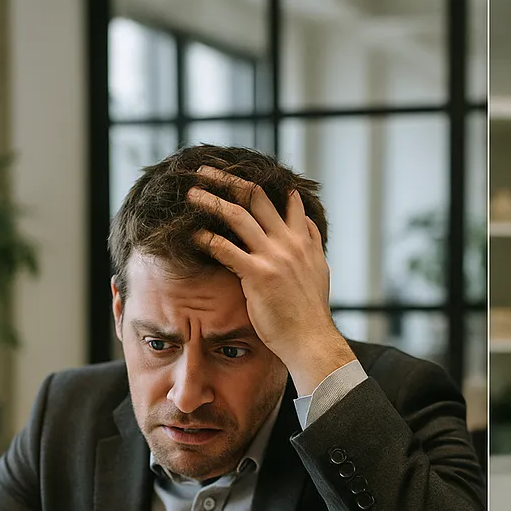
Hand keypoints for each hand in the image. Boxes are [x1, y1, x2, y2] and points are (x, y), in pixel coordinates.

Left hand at [187, 166, 355, 393]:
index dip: (265, 184)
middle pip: (256, 197)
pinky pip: (225, 247)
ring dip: (210, 200)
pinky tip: (193, 235)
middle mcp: (289, 243)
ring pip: (237, 215)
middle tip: (206, 171)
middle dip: (228, 180)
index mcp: (303, 241)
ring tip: (191, 193)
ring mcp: (274, 257)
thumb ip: (312, 244)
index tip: (242, 175)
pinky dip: (206, 238)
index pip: (286, 201)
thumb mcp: (319, 271)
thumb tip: (307, 222)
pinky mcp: (258, 274)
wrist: (311, 339)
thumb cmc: (310, 312)